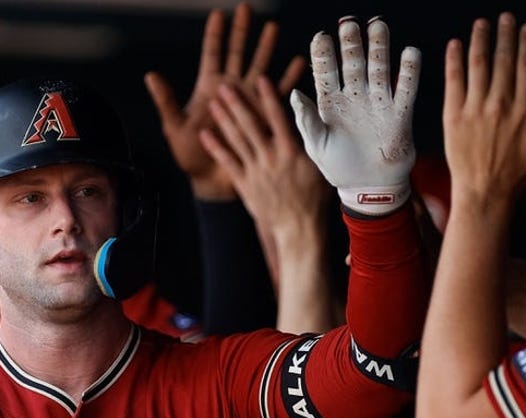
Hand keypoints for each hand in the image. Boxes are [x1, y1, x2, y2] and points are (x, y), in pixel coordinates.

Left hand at [145, 2, 304, 200]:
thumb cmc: (190, 156)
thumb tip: (150, 75)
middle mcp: (230, 90)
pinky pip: (277, 95)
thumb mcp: (175, 128)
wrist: (210, 182)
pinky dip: (286, 79)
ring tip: (273, 27)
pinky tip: (295, 63)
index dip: (215, 34)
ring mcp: (248, 101)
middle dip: (242, 32)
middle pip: (237, 54)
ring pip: (259, 67)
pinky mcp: (262, 117)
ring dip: (266, 48)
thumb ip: (166, 101)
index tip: (219, 13)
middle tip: (247, 9)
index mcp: (208, 89)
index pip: (212, 54)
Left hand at [200, 77, 330, 279]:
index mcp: (292, 151)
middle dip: (236, 103)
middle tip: (224, 85)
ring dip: (224, 119)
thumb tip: (308, 116)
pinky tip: (205, 134)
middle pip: (251, 124)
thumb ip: (311, 141)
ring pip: (237, 139)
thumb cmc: (314, 197)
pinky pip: (228, 162)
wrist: (299, 229)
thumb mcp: (320, 166)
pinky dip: (216, 148)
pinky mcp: (245, 184)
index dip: (268, 97)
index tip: (260, 79)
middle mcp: (271, 157)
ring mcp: (256, 171)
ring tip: (213, 102)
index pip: (278, 117)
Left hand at [291, 17, 419, 215]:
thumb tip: (294, 94)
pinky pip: (405, 89)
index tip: (320, 37)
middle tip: (349, 22)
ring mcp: (377, 104)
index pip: (325, 72)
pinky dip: (409, 72)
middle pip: (353, 63)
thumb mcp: (317, 146)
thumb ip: (307, 121)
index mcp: (330, 104)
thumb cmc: (338, 168)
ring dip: (379, 48)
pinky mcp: (399, 115)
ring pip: (378, 69)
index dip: (323, 55)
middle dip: (351, 43)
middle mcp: (354, 98)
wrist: (368, 189)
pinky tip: (411, 52)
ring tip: (378, 25)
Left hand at [442, 14, 525, 207]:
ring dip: (481, 39)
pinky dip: (454, 60)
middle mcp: (501, 104)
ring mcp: (475, 109)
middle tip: (506, 18)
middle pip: (504, 59)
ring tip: (483, 24)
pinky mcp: (453, 116)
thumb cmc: (519, 170)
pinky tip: (454, 45)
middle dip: (506, 34)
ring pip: (478, 64)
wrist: (485, 192)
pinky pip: (453, 81)